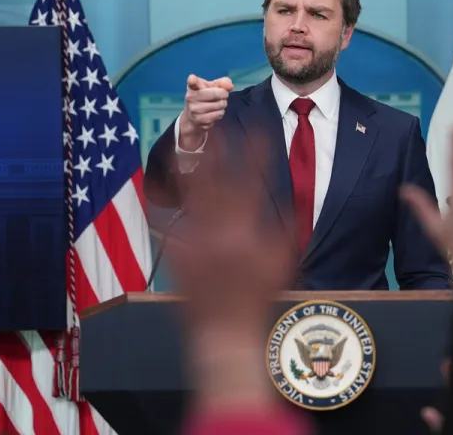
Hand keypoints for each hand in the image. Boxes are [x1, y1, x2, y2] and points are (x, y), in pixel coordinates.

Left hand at [165, 132, 293, 410]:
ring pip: (189, 193)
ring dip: (188, 167)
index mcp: (246, 227)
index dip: (255, 147)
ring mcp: (194, 237)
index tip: (256, 125)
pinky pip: (173, 220)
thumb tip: (283, 201)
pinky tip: (169, 186)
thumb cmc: (259, 296)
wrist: (223, 327)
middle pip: (215, 177)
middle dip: (216, 147)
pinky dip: (172, 203)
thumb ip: (284, 228)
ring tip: (184, 147)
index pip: (253, 177)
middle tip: (212, 124)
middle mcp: (218, 227)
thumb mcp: (282, 260)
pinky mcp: (176, 249)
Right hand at [179, 74, 233, 150]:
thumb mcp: (211, 86)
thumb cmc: (204, 97)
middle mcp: (191, 98)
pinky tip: (214, 112)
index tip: (192, 79)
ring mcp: (194, 110)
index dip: (192, 80)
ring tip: (216, 104)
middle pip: (216, 94)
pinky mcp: (200, 120)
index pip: (191, 82)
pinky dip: (220, 113)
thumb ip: (222, 82)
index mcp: (192, 87)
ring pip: (220, 105)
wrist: (192, 117)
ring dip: (223, 104)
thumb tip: (230, 86)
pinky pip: (219, 114)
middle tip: (221, 95)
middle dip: (223, 94)